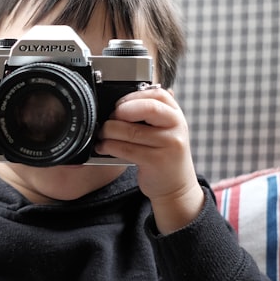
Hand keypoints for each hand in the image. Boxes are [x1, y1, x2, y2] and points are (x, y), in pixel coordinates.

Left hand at [94, 87, 204, 233]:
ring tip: (102, 134)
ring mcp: (168, 144)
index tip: (119, 104)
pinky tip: (103, 147)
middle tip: (110, 119)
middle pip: (147, 108)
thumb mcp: (165, 131)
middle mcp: (176, 127)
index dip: (134, 96)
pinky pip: (126, 149)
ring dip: (109, 131)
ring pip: (131, 131)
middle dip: (121, 112)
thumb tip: (121, 102)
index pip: (158, 94)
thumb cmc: (164, 155)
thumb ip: (150, 115)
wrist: (176, 186)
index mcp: (176, 115)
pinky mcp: (156, 161)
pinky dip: (109, 146)